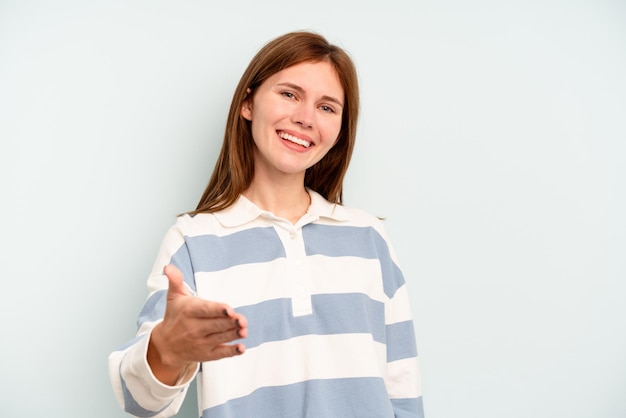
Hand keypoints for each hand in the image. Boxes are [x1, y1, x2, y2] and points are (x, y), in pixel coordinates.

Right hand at [147, 264, 246, 384]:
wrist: (165, 346)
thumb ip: (175, 280)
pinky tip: (241, 348)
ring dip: (233, 335)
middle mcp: (195, 328)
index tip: (229, 310)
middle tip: (242, 320)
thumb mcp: (174, 297)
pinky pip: (220, 354)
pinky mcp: (207, 354)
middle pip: (216, 325)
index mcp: (189, 312)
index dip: (218, 310)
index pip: (205, 310)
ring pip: (220, 338)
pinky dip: (231, 352)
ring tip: (244, 331)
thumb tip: (168, 267)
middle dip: (230, 322)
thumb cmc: (175, 316)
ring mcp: (201, 342)